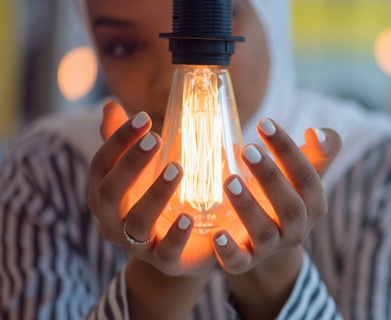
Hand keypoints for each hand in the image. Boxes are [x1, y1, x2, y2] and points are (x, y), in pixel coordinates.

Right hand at [88, 101, 214, 276]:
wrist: (183, 247)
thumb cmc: (159, 199)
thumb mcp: (143, 171)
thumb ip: (126, 143)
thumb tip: (110, 105)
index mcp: (105, 195)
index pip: (101, 165)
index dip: (119, 141)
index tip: (145, 117)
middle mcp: (113, 221)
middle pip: (111, 192)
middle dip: (132, 164)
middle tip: (157, 137)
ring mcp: (137, 244)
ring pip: (137, 222)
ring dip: (156, 193)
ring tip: (178, 169)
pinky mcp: (164, 262)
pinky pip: (165, 252)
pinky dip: (176, 235)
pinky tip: (189, 217)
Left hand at [211, 118, 340, 273]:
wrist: (268, 238)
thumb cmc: (287, 191)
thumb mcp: (307, 170)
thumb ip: (321, 148)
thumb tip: (315, 133)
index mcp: (314, 205)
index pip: (307, 177)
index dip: (287, 150)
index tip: (265, 123)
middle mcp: (296, 229)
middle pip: (290, 207)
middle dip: (270, 177)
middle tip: (247, 149)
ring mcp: (271, 247)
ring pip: (264, 232)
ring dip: (248, 207)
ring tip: (229, 180)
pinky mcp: (245, 262)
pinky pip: (239, 262)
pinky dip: (228, 251)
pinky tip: (216, 234)